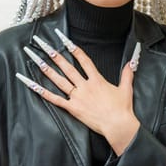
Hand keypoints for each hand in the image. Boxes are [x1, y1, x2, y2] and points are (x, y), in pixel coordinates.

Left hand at [17, 31, 140, 154]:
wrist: (118, 126)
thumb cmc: (122, 108)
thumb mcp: (126, 88)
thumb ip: (127, 73)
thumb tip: (132, 61)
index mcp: (96, 80)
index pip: (83, 59)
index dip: (73, 47)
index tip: (64, 39)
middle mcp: (85, 86)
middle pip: (67, 67)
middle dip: (54, 54)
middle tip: (44, 44)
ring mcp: (77, 97)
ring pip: (59, 80)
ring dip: (46, 69)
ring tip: (36, 59)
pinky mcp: (73, 108)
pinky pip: (56, 100)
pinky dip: (44, 93)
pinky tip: (34, 86)